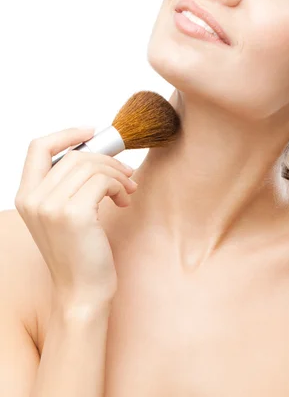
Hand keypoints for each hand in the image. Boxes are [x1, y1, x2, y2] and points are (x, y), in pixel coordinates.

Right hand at [14, 127, 137, 308]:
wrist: (82, 292)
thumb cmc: (79, 253)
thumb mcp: (64, 214)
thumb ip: (69, 184)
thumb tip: (100, 152)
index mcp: (26, 196)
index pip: (38, 147)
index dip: (67, 133)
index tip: (92, 131)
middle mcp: (33, 199)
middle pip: (75, 154)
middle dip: (107, 160)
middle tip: (126, 173)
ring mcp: (51, 207)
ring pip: (92, 165)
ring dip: (117, 174)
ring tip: (127, 190)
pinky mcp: (74, 214)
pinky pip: (104, 180)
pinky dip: (120, 185)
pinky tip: (123, 200)